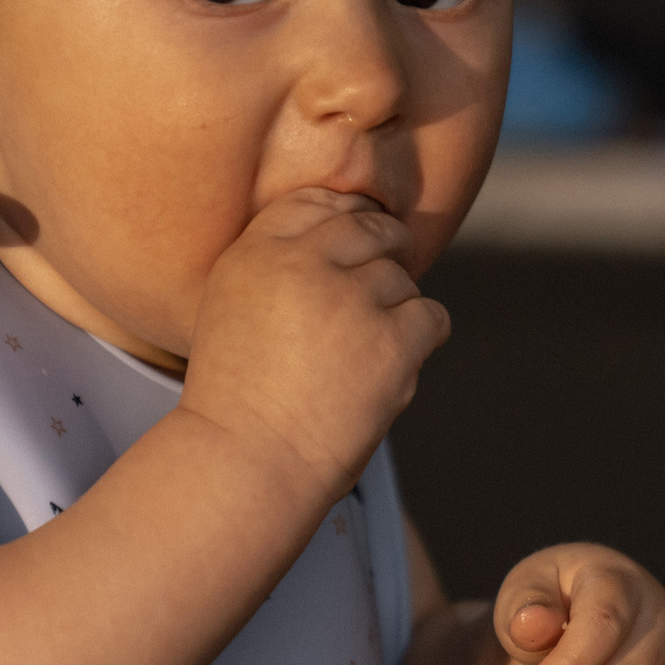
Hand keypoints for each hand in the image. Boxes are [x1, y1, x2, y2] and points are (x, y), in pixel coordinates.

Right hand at [177, 188, 450, 505]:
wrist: (249, 463)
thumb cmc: (239, 396)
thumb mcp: (233, 307)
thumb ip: (280, 263)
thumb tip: (347, 230)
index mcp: (257, 252)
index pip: (316, 201)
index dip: (344, 218)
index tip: (354, 246)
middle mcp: (304, 264)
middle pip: (369, 228)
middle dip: (384, 251)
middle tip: (376, 294)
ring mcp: (352, 300)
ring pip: (402, 278)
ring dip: (394, 310)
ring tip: (362, 355)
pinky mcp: (392, 340)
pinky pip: (431, 316)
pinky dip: (421, 339)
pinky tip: (394, 364)